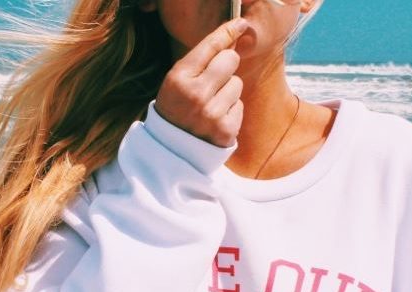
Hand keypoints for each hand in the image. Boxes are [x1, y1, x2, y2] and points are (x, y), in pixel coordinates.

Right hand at [155, 18, 248, 147]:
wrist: (172, 149)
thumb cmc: (177, 108)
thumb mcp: (177, 81)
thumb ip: (201, 60)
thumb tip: (234, 32)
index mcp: (179, 78)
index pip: (210, 47)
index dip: (227, 32)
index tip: (240, 23)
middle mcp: (196, 95)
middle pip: (230, 60)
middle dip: (226, 65)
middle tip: (214, 79)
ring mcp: (212, 114)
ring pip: (237, 83)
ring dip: (228, 91)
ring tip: (212, 104)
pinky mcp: (226, 129)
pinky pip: (240, 105)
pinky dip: (231, 110)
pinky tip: (216, 118)